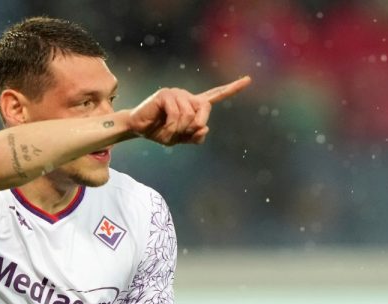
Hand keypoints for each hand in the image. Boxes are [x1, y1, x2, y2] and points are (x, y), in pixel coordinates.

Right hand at [128, 76, 251, 145]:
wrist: (138, 129)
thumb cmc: (158, 131)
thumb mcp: (179, 138)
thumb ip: (195, 136)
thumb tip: (205, 127)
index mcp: (193, 104)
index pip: (215, 95)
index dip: (232, 89)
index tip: (248, 80)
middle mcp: (187, 96)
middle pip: (204, 110)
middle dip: (194, 127)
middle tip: (179, 134)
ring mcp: (176, 93)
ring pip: (189, 115)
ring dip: (179, 130)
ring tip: (168, 132)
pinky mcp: (165, 94)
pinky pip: (177, 114)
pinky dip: (170, 127)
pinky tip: (163, 129)